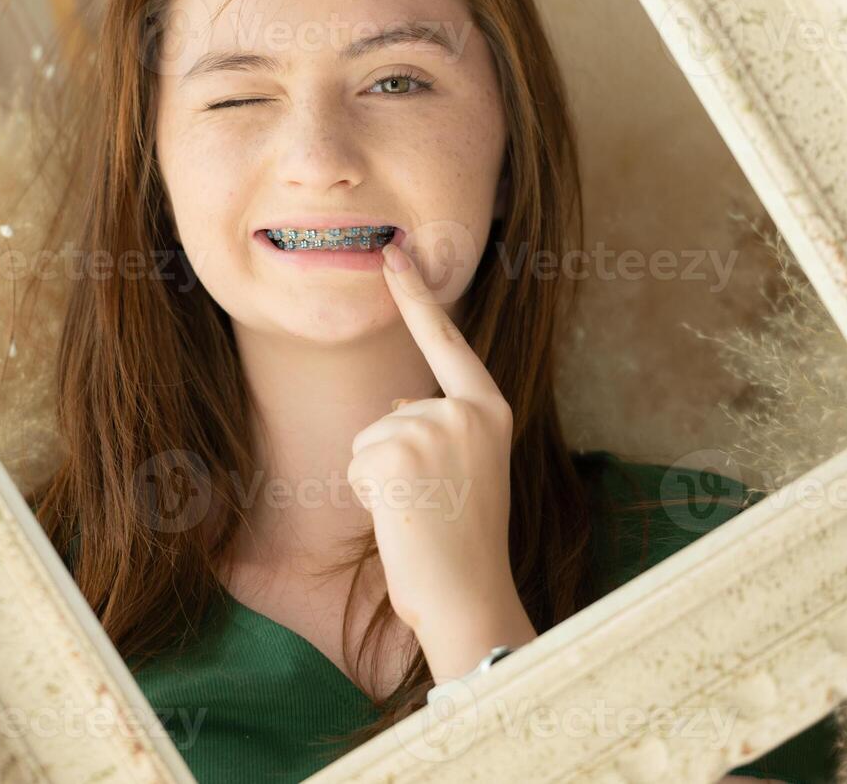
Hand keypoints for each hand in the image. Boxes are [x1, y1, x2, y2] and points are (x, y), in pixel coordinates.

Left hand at [347, 240, 535, 684]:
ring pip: (368, 440)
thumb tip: (397, 407)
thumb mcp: (463, 472)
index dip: (416, 295)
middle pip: (390, 415)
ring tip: (420, 516)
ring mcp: (434, 428)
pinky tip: (403, 520)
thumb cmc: (461, 543)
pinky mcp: (399, 451)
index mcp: (489, 411)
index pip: (446, 343)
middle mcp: (467, 411)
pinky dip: (369, 496)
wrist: (468, 596)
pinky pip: (357, 463)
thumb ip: (436, 430)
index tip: (393, 251)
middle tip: (430, 509)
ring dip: (380, 482)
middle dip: (390, 462)